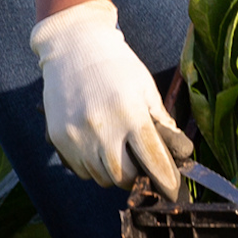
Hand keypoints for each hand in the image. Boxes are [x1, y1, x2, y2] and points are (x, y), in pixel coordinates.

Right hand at [30, 0, 191, 197]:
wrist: (73, 48)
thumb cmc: (116, 65)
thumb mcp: (145, 87)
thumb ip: (160, 120)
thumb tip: (177, 151)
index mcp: (130, 114)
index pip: (153, 160)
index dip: (166, 179)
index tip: (173, 189)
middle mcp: (102, 129)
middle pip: (124, 176)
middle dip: (137, 177)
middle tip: (142, 168)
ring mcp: (77, 136)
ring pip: (101, 177)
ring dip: (115, 174)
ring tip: (119, 154)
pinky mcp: (59, 138)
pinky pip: (81, 169)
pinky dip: (93, 168)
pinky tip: (98, 148)